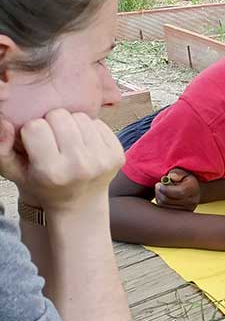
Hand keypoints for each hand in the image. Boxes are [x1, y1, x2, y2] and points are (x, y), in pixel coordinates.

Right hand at [0, 109, 123, 213]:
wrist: (80, 205)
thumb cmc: (42, 185)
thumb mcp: (14, 171)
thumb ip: (0, 148)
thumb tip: (4, 122)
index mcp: (52, 171)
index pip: (35, 126)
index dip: (32, 132)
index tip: (37, 146)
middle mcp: (80, 166)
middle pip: (60, 116)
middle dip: (52, 124)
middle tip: (54, 142)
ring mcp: (102, 160)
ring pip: (81, 116)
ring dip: (72, 126)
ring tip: (68, 143)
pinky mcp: (118, 155)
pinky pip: (99, 123)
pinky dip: (89, 130)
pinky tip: (84, 146)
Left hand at [154, 168, 199, 210]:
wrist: (192, 189)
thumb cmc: (184, 178)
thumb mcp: (182, 172)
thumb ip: (177, 172)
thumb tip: (171, 176)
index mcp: (193, 189)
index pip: (179, 192)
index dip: (165, 189)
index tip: (158, 184)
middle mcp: (192, 201)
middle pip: (169, 200)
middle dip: (159, 192)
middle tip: (157, 185)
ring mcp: (186, 209)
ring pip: (164, 206)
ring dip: (159, 197)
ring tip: (161, 190)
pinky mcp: (180, 214)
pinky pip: (164, 210)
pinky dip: (161, 203)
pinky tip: (163, 196)